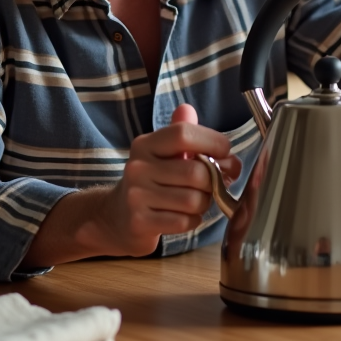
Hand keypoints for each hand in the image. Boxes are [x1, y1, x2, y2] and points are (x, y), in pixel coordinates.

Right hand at [96, 104, 240, 256]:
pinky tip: (183, 216)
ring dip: (204, 203)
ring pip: (194, 200)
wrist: (116, 216)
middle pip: (196, 172)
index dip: (213, 142)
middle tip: (214, 185)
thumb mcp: (162, 153)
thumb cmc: (150, 182)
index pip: (184, 134)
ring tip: (196, 201)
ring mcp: (136, 195)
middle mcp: (138, 167)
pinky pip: (184, 221)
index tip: (225, 153)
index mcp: (146, 144)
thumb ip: (183, 134)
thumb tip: (198, 118)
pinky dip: (192, 221)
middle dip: (214, 181)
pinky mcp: (140, 222)